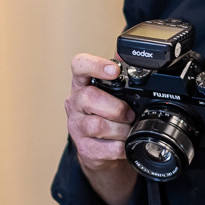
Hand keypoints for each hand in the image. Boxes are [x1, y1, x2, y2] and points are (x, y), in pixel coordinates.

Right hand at [65, 53, 136, 204]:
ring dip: (120, 129)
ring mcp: (77, 127)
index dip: (95, 65)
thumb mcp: (114, 93)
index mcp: (82, 84)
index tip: (114, 71)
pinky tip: (124, 144)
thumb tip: (123, 53)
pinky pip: (105, 148)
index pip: (79, 65)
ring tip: (128, 130)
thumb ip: (119, 75)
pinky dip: (120, 147)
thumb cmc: (108, 116)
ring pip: (97, 125)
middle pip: (89, 97)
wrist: (101, 151)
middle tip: (129, 114)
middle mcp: (75, 103)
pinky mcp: (84, 149)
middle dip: (116, 107)